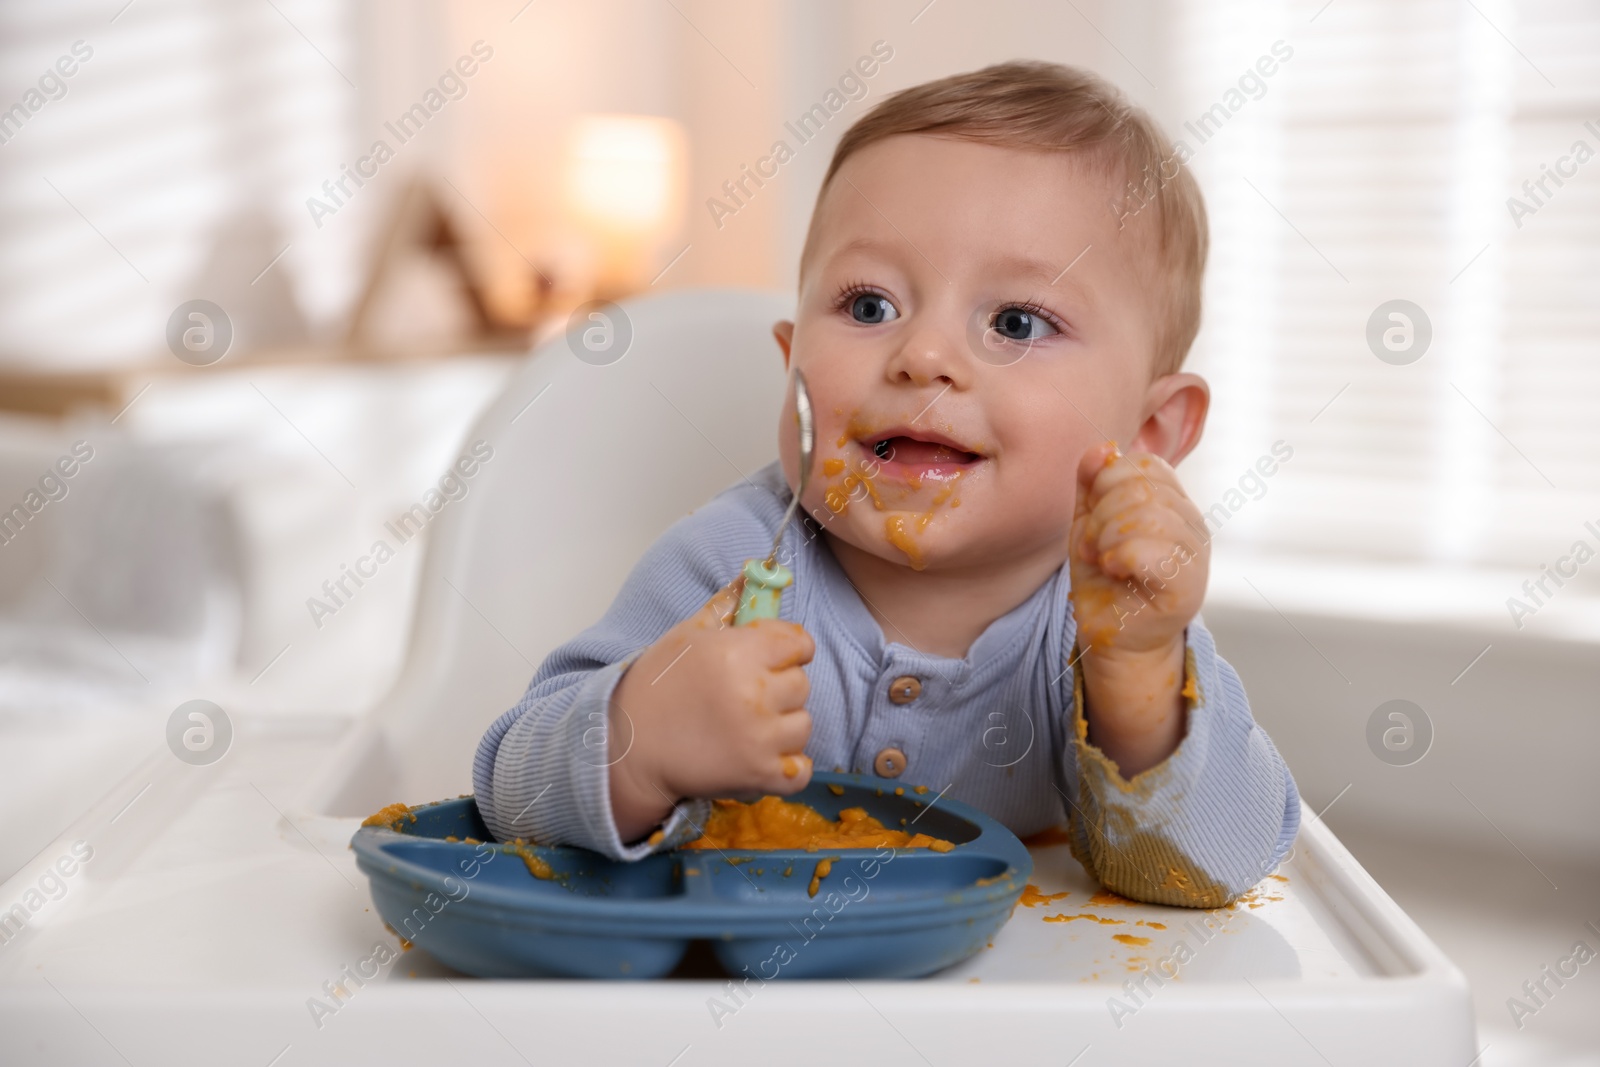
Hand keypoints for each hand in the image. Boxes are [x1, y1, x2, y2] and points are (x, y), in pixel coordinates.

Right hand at [607, 573, 815, 842]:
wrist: (627, 748)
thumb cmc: (654, 687)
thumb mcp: (686, 635)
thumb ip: (725, 605)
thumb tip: (753, 572)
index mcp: (738, 652)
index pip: (800, 643)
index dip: (788, 649)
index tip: (773, 659)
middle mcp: (754, 692)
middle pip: (802, 684)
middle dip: (781, 688)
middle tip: (748, 696)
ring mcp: (760, 737)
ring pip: (803, 724)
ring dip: (783, 727)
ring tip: (749, 728)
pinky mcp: (760, 774)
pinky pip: (801, 768)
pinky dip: (788, 766)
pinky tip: (762, 756)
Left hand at [1067, 442, 1207, 776]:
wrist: (1114, 637)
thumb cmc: (1105, 580)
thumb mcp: (1089, 522)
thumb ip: (1092, 483)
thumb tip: (1101, 449)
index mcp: (1173, 503)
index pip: (1146, 464)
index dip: (1108, 482)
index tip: (1093, 517)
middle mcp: (1192, 524)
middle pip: (1144, 486)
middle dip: (1102, 513)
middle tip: (1093, 546)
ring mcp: (1196, 555)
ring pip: (1147, 515)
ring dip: (1106, 536)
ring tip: (1101, 559)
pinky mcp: (1188, 587)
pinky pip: (1151, 551)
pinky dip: (1119, 556)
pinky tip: (1112, 570)